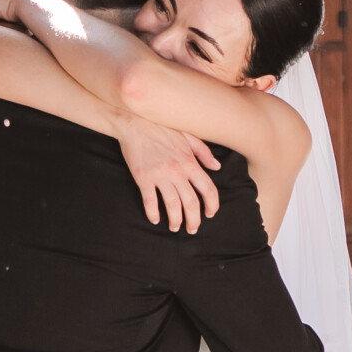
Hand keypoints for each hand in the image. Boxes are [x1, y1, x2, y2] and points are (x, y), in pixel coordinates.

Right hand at [117, 117, 220, 232]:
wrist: (135, 123)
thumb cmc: (162, 128)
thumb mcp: (188, 136)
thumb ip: (204, 152)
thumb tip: (217, 167)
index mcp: (190, 162)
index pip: (208, 189)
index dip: (212, 205)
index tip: (210, 214)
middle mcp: (177, 171)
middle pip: (191, 202)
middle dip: (194, 220)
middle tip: (192, 228)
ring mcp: (159, 175)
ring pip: (172, 205)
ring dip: (175, 220)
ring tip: (175, 227)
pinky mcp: (143, 178)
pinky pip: (150, 201)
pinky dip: (152, 213)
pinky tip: (155, 219)